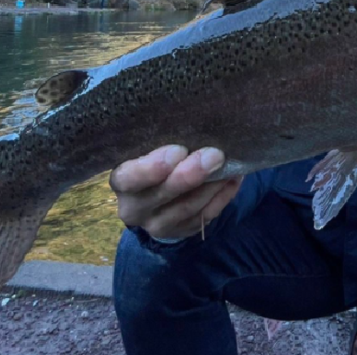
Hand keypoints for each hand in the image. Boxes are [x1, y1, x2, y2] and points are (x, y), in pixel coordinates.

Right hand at [109, 144, 241, 239]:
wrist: (155, 198)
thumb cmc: (153, 159)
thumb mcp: (148, 149)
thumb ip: (162, 142)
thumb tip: (195, 124)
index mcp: (122, 181)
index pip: (130, 178)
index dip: (152, 167)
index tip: (178, 150)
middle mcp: (135, 208)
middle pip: (162, 194)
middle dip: (190, 174)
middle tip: (215, 155)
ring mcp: (158, 224)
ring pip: (187, 207)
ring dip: (212, 185)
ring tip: (230, 165)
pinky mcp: (181, 232)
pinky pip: (205, 217)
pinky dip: (223, 196)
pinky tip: (234, 179)